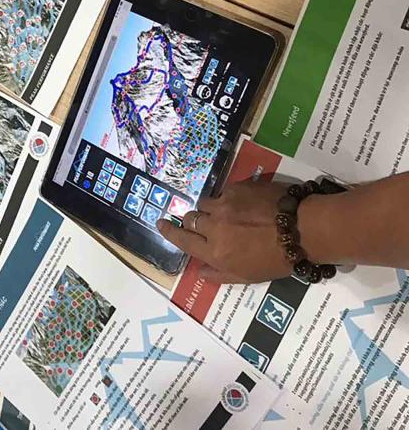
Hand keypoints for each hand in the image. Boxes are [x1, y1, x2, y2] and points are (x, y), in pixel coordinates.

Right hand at [157, 181, 294, 283]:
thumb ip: (219, 275)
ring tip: (225, 212)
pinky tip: (245, 204)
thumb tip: (200, 272)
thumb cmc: (277, 259)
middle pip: (190, 219)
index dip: (168, 232)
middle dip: (193, 221)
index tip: (160, 224)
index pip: (181, 240)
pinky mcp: (238, 188)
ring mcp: (225, 205)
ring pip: (205, 203)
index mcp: (214, 252)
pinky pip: (224, 192)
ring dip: (210, 209)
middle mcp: (214, 227)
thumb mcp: (248, 276)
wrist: (304, 228)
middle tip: (204, 224)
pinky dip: (229, 199)